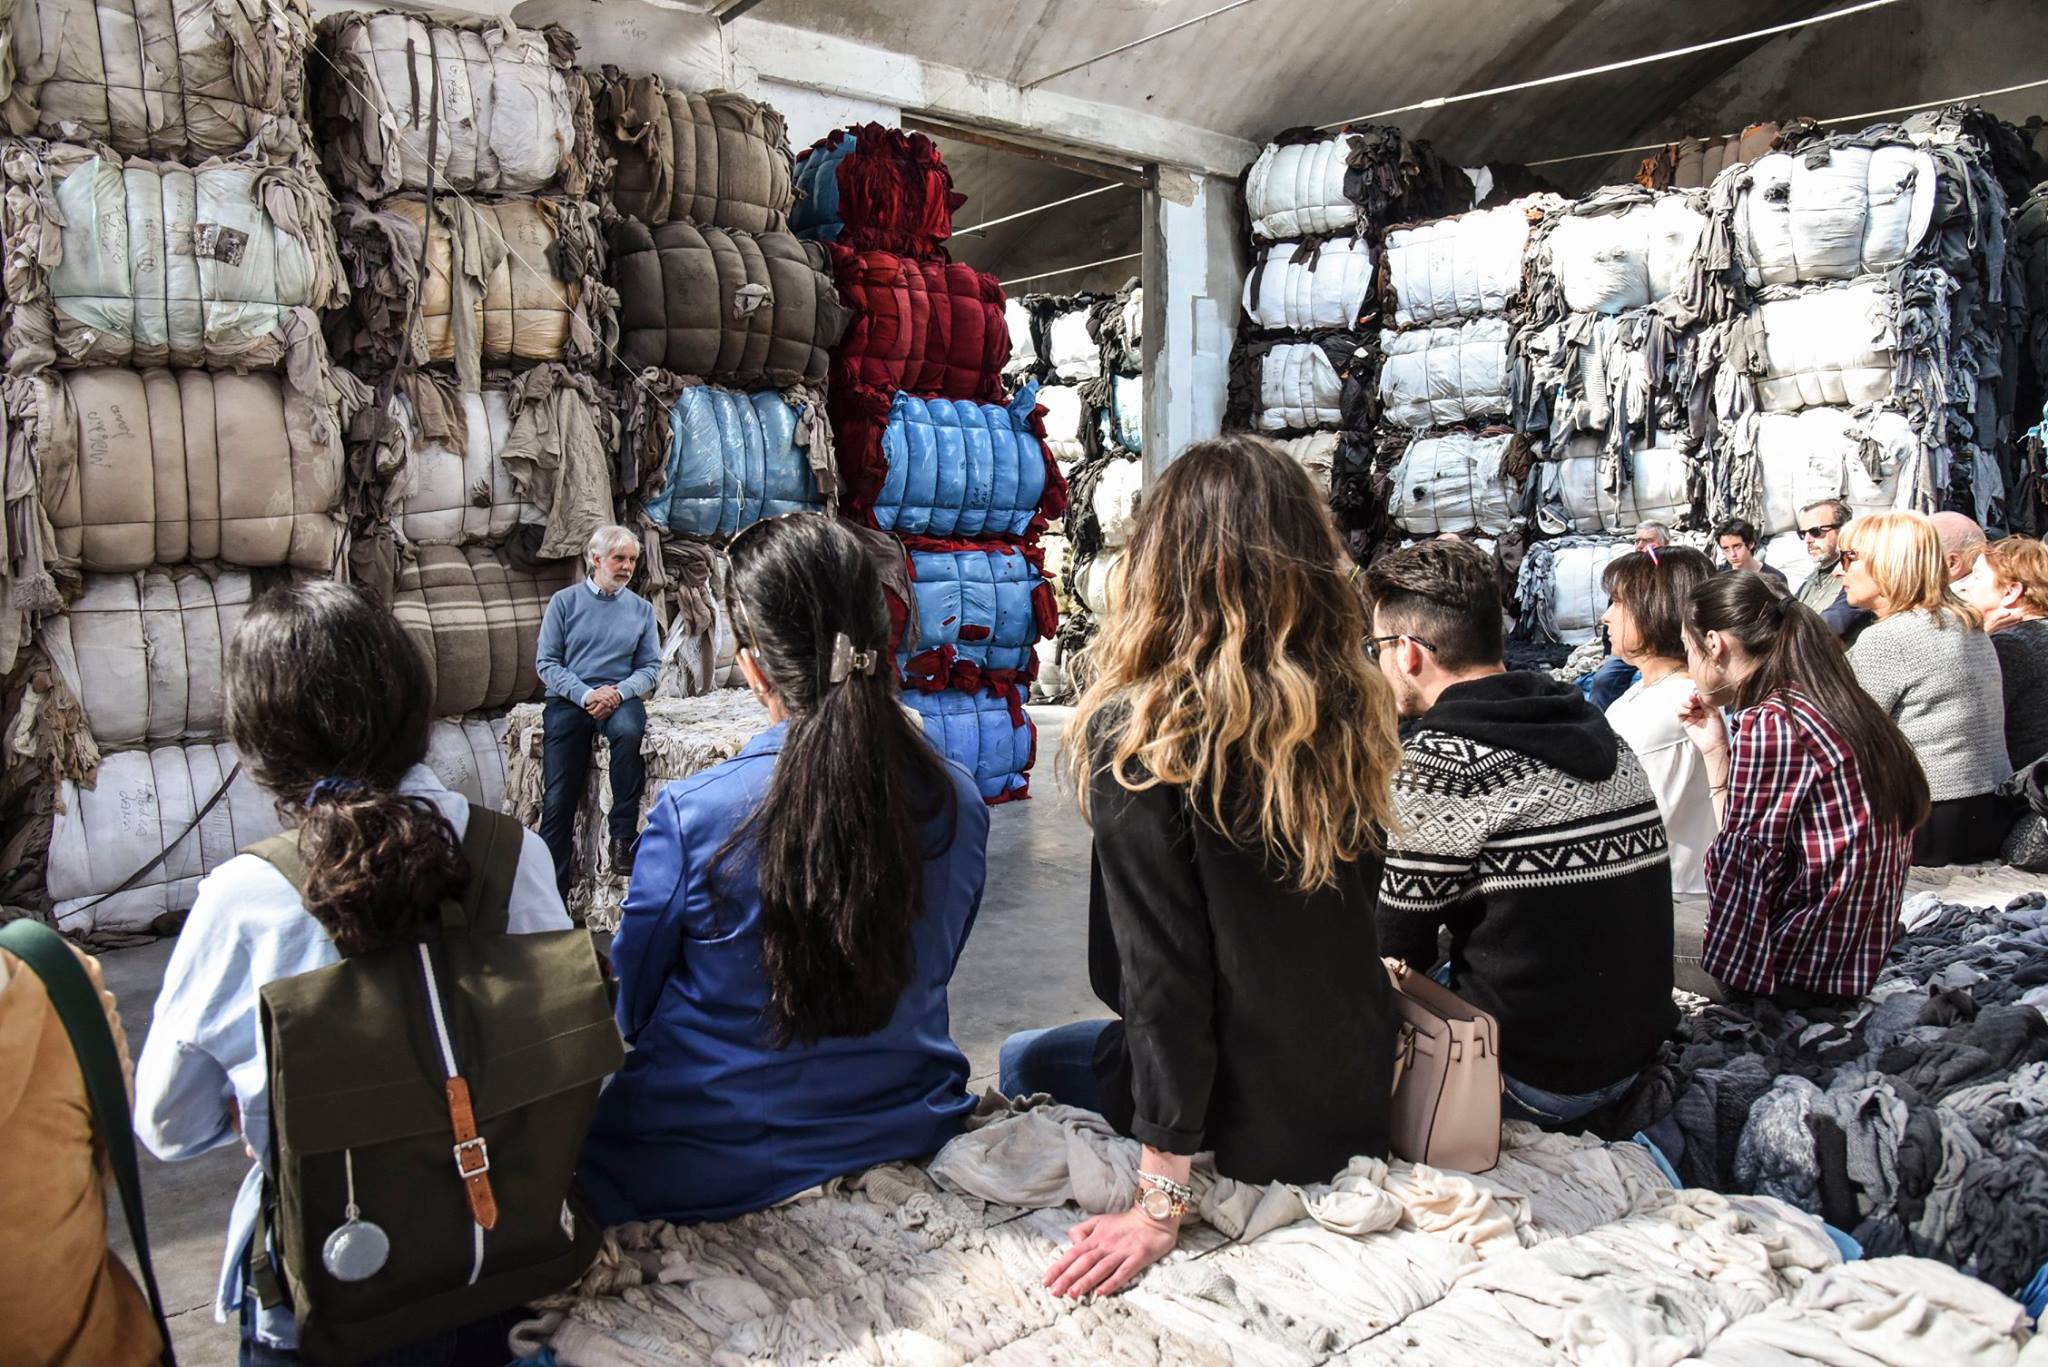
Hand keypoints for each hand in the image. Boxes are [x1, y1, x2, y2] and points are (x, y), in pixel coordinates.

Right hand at [585, 686, 620, 719]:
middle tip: (616, 705)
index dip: (617, 697)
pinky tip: (608, 705)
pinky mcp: (595, 697)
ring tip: (613, 706)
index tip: (618, 702)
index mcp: (606, 687)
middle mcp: (602, 689)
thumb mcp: (605, 691)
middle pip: (612, 694)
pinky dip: (606, 702)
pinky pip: (602, 699)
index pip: (614, 692)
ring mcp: (598, 692)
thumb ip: (611, 688)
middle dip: (615, 701)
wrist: (588, 696)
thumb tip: (617, 686)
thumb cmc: (598, 694)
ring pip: (607, 697)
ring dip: (611, 702)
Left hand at [1043, 1206, 1179, 1298]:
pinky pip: (1124, 1271)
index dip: (1059, 1267)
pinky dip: (1113, 1282)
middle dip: (1068, 1277)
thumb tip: (1072, 1244)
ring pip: (1101, 1268)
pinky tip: (1102, 1292)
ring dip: (1086, 1281)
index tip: (1046, 1281)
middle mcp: (1106, 1245)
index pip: (1073, 1253)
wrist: (1154, 1216)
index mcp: (1096, 1237)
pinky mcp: (1138, 1257)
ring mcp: (1122, 1251)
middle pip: (1084, 1262)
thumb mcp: (1100, 1221)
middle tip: (1055, 1292)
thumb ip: (1083, 1231)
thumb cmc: (1125, 1222)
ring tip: (1073, 1294)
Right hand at [1677, 690, 1727, 760]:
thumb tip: (1698, 693)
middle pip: (1690, 699)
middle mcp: (1699, 710)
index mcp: (1708, 707)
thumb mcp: (1715, 714)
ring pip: (1684, 704)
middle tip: (1694, 699)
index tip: (1698, 693)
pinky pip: (1679, 712)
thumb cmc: (1718, 730)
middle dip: (1691, 697)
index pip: (1700, 696)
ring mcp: (1692, 715)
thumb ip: (1706, 703)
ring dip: (1686, 703)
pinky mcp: (1685, 721)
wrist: (1714, 744)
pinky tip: (1689, 712)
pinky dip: (1682, 709)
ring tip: (1692, 706)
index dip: (1697, 693)